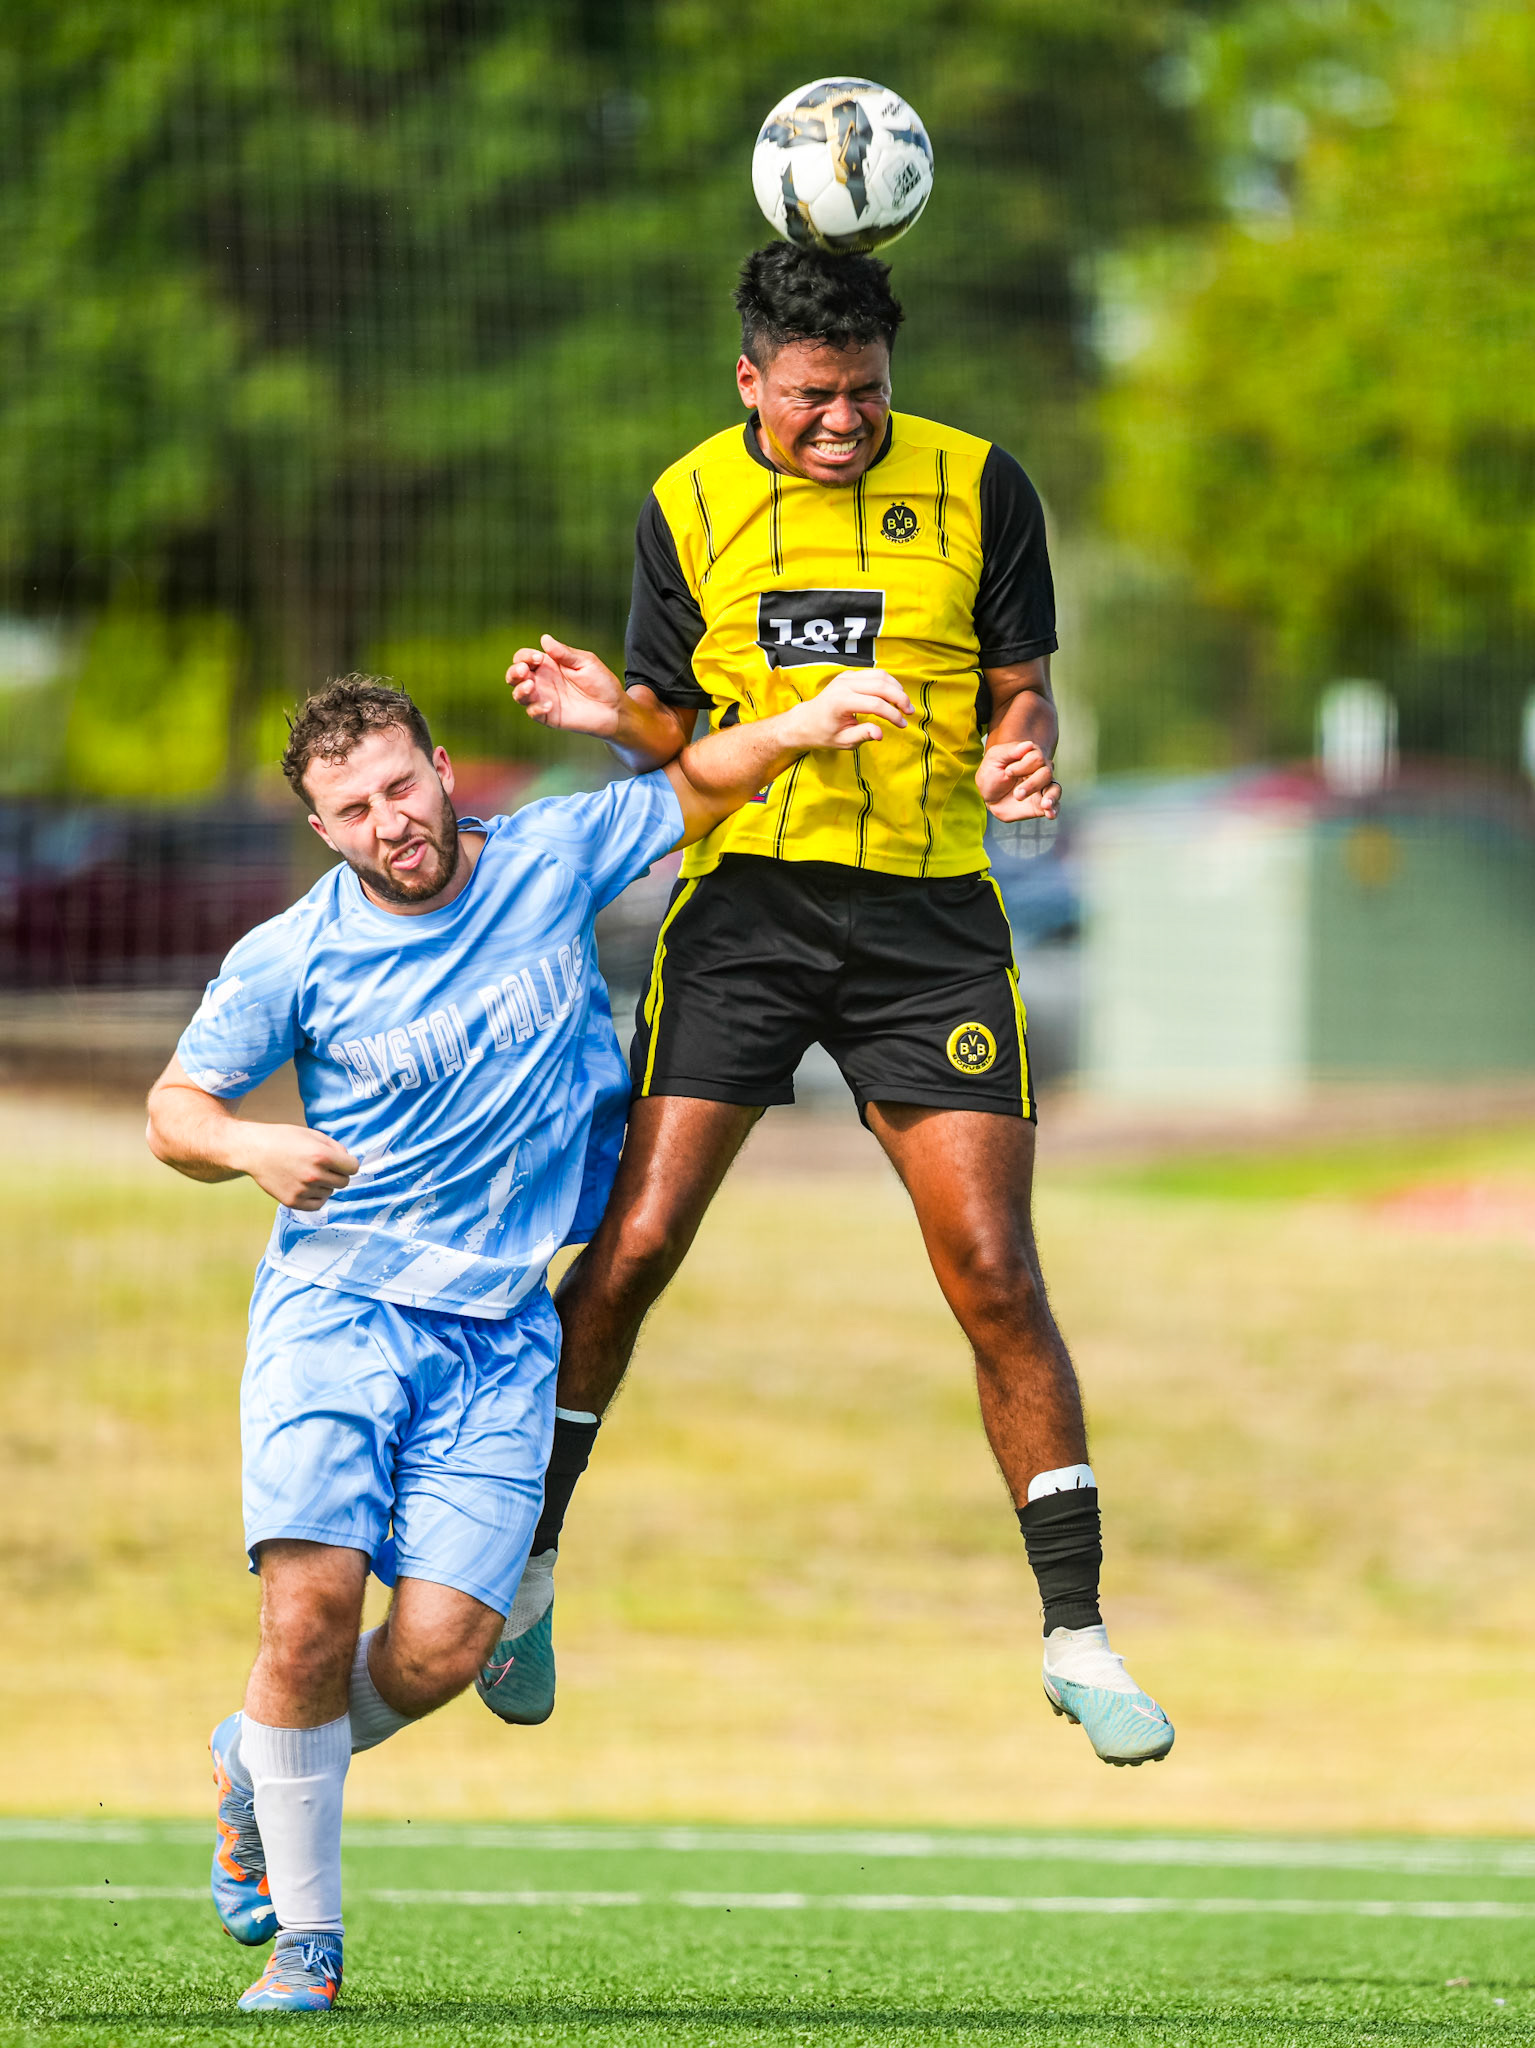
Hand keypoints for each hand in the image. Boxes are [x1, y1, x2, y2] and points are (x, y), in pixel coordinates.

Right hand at [235, 1124, 360, 1211]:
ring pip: (330, 1192)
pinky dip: (316, 1196)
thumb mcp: (313, 1135)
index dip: (348, 1163)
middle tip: (322, 1166)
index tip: (341, 1161)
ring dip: (324, 1184)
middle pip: (343, 1182)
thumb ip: (336, 1148)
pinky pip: (318, 1204)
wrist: (254, 1150)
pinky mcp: (293, 1201)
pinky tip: (306, 1185)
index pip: (353, 1168)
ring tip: (307, 1173)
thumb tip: (350, 1164)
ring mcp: (303, 1190)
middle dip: (337, 1174)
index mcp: (322, 1155)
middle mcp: (314, 1175)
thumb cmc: (284, 1139)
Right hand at [506, 636, 624, 737]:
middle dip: (514, 671)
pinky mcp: (548, 716)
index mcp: (548, 665)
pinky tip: (549, 705)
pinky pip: (533, 712)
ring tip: (531, 686)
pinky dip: (536, 708)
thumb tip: (544, 639)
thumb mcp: (585, 662)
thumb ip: (565, 653)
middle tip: (524, 671)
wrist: (614, 709)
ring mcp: (544, 698)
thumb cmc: (602, 683)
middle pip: (514, 675)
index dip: (526, 656)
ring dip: (519, 689)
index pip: (524, 657)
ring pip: (518, 694)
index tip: (539, 658)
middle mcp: (542, 681)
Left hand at [787, 669, 912, 750]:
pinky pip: (874, 674)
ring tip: (904, 704)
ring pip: (880, 675)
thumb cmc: (823, 734)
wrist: (806, 721)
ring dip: (896, 688)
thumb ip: (862, 736)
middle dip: (900, 698)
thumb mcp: (842, 742)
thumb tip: (880, 734)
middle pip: (881, 685)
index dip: (892, 714)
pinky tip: (893, 696)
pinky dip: (888, 683)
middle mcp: (844, 685)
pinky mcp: (849, 674)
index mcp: (841, 702)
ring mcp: (846, 677)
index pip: (875, 704)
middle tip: (910, 712)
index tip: (902, 725)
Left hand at [976, 739, 1059, 820]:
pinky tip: (1050, 814)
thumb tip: (1029, 744)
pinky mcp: (1041, 805)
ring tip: (1045, 805)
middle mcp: (1040, 771)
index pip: (1037, 758)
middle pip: (1046, 773)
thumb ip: (1010, 750)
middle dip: (1031, 784)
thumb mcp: (994, 758)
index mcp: (1030, 757)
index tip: (1008, 772)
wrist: (988, 795)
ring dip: (1050, 796)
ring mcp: (1042, 788)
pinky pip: (1055, 806)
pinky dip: (1054, 809)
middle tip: (1016, 794)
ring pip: (1055, 788)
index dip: (1023, 766)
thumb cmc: (991, 774)